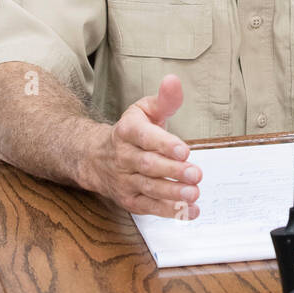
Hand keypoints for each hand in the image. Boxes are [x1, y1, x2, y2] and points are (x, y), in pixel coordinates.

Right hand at [88, 75, 202, 217]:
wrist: (96, 158)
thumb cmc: (131, 132)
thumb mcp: (144, 110)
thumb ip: (164, 99)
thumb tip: (174, 81)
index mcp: (127, 131)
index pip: (144, 137)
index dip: (164, 144)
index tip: (185, 150)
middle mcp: (123, 157)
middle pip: (148, 166)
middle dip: (173, 171)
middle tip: (197, 174)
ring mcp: (125, 180)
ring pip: (149, 188)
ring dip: (173, 193)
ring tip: (194, 193)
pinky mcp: (130, 200)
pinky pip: (149, 208)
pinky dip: (170, 212)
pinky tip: (190, 211)